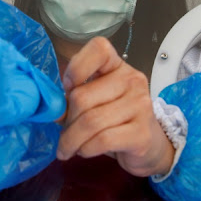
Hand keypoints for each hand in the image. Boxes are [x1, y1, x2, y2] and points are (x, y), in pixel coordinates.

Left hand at [56, 37, 173, 176]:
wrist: (149, 146)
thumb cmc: (116, 120)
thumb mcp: (95, 103)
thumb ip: (73, 100)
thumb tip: (51, 108)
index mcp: (118, 66)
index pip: (99, 49)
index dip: (77, 66)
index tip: (68, 88)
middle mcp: (132, 80)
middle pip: (83, 96)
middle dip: (67, 120)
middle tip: (64, 134)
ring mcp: (140, 106)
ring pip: (90, 122)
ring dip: (71, 140)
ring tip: (68, 147)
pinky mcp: (141, 133)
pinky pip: (102, 140)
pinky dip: (85, 149)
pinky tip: (84, 151)